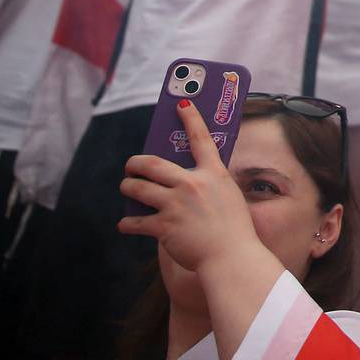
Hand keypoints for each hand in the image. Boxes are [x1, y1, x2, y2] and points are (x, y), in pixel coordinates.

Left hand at [116, 98, 260, 273]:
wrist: (232, 257)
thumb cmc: (234, 230)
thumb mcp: (228, 197)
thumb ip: (209, 185)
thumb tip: (188, 181)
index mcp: (214, 174)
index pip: (201, 137)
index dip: (190, 117)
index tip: (181, 102)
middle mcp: (192, 184)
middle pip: (152, 163)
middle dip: (135, 164)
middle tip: (131, 167)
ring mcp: (176, 205)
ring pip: (137, 188)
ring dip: (128, 187)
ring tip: (127, 188)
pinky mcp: (164, 226)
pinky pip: (135, 222)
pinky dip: (127, 224)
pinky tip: (126, 225)